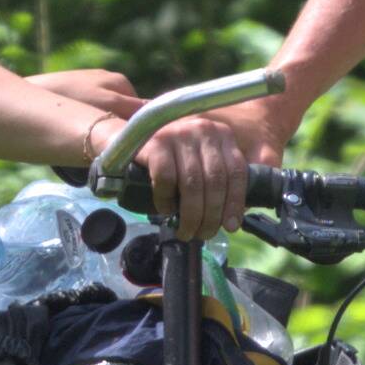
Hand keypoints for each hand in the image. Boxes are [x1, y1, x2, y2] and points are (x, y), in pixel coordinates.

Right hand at [132, 108, 253, 242]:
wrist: (127, 140)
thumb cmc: (170, 158)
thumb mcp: (200, 161)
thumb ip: (216, 179)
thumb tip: (230, 218)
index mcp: (221, 134)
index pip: (237, 171)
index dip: (235, 202)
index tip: (230, 226)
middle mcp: (203, 130)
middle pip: (216, 180)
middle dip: (211, 215)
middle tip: (204, 234)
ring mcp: (179, 134)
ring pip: (193, 183)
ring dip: (191, 215)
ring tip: (186, 232)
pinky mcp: (156, 143)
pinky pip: (166, 179)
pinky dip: (166, 201)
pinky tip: (165, 211)